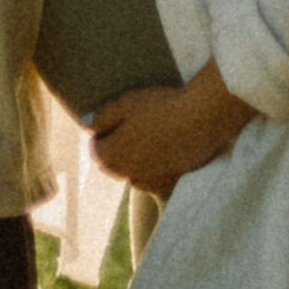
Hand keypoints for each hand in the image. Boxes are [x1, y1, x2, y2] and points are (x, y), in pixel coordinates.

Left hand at [86, 63, 254, 197]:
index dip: (100, 136)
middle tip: (128, 130)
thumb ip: (103, 117)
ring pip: (134, 174)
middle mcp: (128, 174)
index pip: (97, 150)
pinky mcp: (171, 184)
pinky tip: (165, 152)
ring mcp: (150, 182)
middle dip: (116, 150)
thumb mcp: (126, 103)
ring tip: (149, 139)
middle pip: (115, 165)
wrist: (200, 120)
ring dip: (136, 161)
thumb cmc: (160, 107)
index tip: (108, 124)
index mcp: (113, 154)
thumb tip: (89, 126)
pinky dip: (156, 170)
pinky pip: (155, 180)